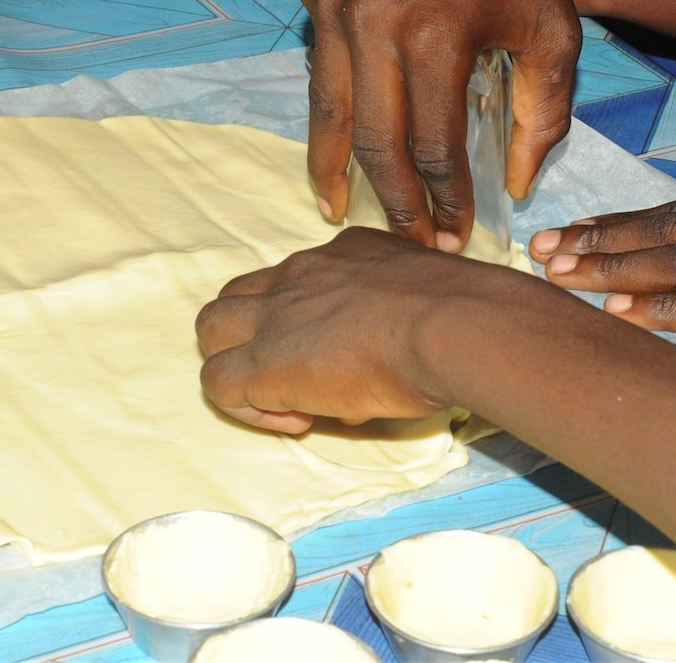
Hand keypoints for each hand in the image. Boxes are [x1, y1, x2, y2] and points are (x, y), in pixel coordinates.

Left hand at [197, 227, 510, 432]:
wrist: (456, 325)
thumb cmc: (464, 317)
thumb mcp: (427, 296)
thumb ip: (401, 315)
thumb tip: (395, 357)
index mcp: (343, 255)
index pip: (297, 278)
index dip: (306, 320)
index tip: (345, 353)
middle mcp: (301, 274)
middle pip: (238, 294)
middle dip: (253, 334)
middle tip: (298, 373)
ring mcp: (276, 315)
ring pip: (211, 328)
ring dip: (237, 363)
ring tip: (284, 398)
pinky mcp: (265, 361)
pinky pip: (218, 382)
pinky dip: (245, 406)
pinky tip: (296, 419)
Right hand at [300, 0, 579, 249]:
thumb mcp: (555, 36)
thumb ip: (542, 118)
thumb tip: (514, 188)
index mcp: (436, 35)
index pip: (433, 145)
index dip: (445, 199)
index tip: (455, 234)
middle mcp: (373, 17)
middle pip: (373, 139)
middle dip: (393, 200)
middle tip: (407, 241)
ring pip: (329, 107)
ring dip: (334, 166)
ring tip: (338, 208)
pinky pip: (319, 62)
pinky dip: (329, 107)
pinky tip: (337, 143)